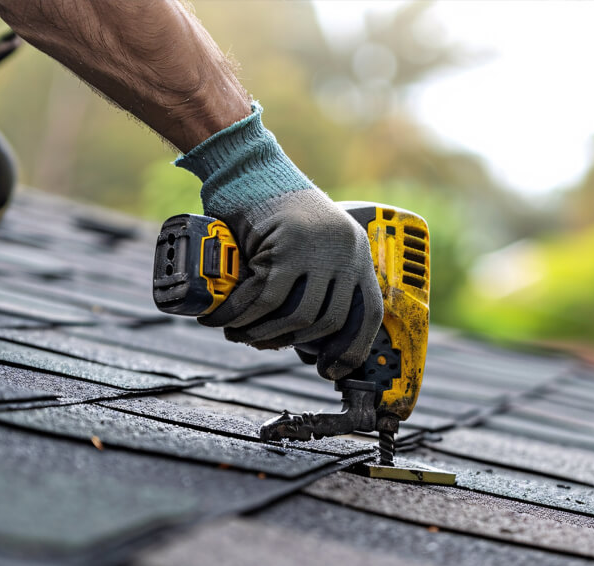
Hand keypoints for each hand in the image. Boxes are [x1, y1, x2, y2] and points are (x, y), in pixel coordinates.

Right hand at [201, 190, 383, 379]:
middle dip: (292, 343)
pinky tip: (223, 321)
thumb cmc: (270, 208)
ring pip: (296, 315)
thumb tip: (303, 334)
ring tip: (239, 335)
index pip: (369, 311)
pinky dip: (241, 316)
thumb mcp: (307, 242)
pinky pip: (265, 298)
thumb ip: (316, 276)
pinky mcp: (285, 247)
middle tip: (263, 344)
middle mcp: (344, 250)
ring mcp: (317, 248)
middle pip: (327, 320)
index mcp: (355, 251)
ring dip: (262, 334)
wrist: (246, 167)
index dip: (353, 348)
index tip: (332, 370)